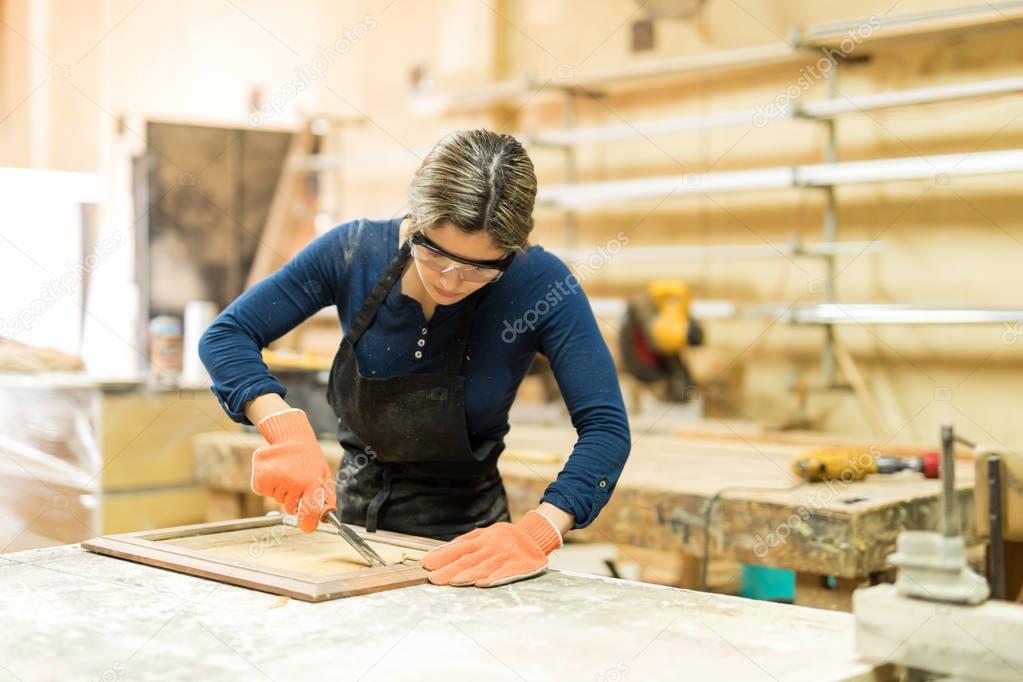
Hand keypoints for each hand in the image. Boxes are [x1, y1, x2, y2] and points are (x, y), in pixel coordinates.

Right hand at [252, 408, 335, 531]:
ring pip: (277, 500)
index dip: (308, 524)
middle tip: (296, 482)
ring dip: (281, 491)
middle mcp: (293, 482)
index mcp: (312, 483)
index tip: (306, 525)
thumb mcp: (324, 475)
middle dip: (294, 500)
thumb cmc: (309, 459)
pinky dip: (268, 486)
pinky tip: (275, 472)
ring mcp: (275, 480)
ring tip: (286, 473)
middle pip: (290, 508)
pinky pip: (264, 492)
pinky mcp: (260, 478)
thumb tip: (327, 519)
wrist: (290, 436)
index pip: (309, 513)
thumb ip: (327, 498)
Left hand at [421, 510, 562, 586]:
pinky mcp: (520, 565)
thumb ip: (467, 542)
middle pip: (468, 559)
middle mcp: (492, 545)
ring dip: (467, 575)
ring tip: (452, 583)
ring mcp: (506, 555)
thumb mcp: (486, 533)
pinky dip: (493, 579)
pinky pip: (505, 572)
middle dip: (449, 570)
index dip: (443, 556)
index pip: (459, 548)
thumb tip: (443, 552)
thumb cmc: (505, 537)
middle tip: (433, 579)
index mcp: (483, 537)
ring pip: (484, 567)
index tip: (427, 564)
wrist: (536, 535)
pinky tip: (482, 584)